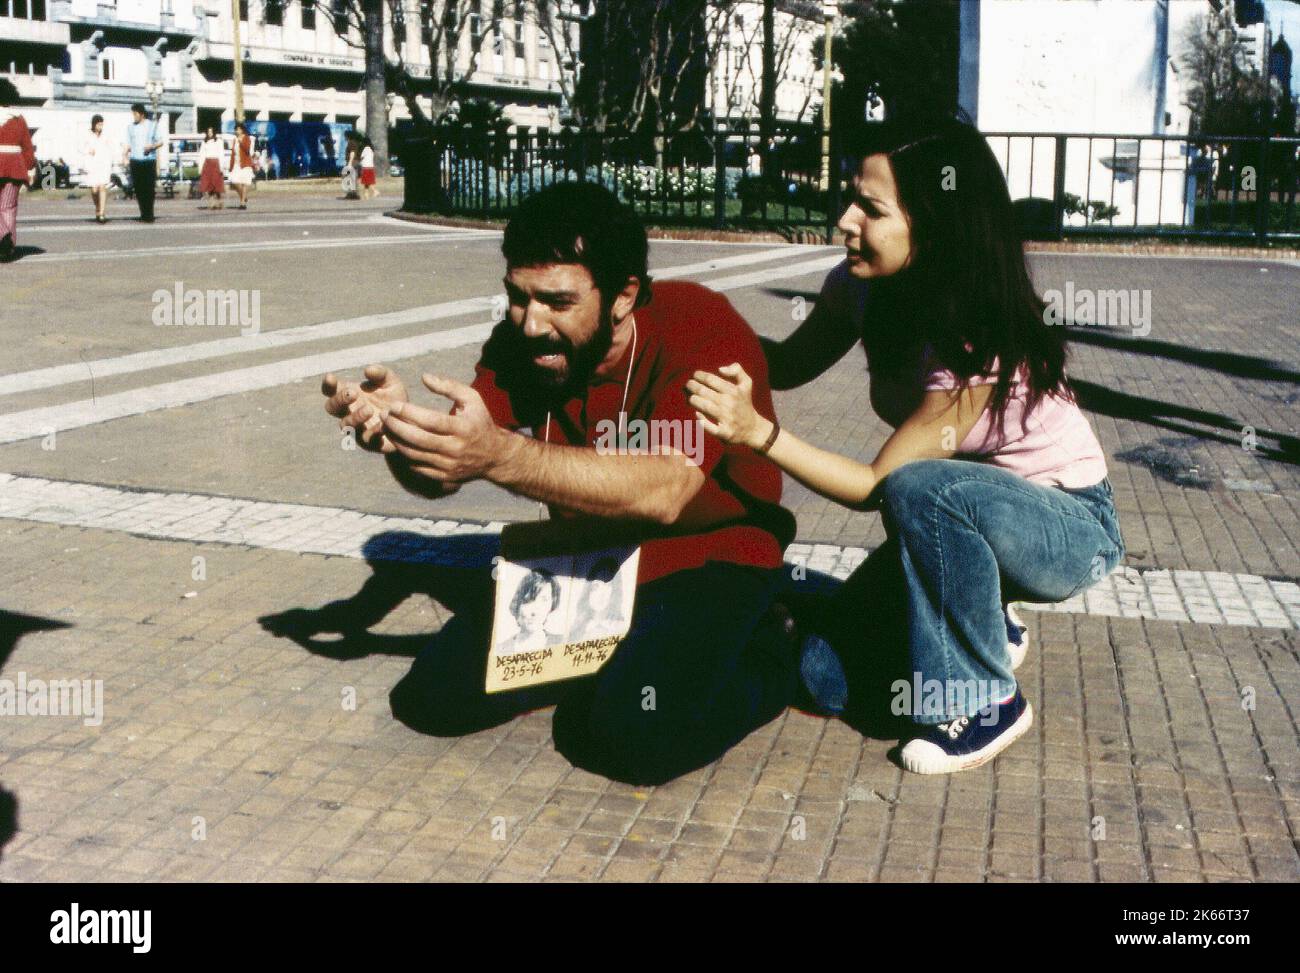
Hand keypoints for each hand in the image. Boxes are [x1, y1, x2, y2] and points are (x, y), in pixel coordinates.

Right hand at [322, 364, 408, 451]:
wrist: (410, 420)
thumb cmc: (394, 397)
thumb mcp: (391, 382)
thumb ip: (380, 373)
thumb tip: (368, 370)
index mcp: (349, 395)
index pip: (331, 390)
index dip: (327, 385)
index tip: (330, 377)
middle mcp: (349, 412)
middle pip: (332, 407)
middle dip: (339, 400)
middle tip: (353, 393)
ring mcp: (357, 427)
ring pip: (345, 425)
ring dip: (355, 417)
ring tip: (369, 410)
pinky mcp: (370, 442)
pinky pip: (366, 439)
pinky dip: (372, 432)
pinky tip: (381, 425)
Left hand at [381, 374, 505, 482]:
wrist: (495, 456)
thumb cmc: (480, 422)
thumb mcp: (472, 399)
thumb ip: (449, 386)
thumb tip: (424, 377)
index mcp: (463, 428)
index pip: (431, 420)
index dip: (409, 413)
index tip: (393, 405)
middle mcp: (456, 448)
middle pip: (418, 439)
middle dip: (396, 427)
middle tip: (383, 416)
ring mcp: (450, 465)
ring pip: (414, 455)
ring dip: (396, 441)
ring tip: (387, 428)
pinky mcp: (445, 476)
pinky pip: (418, 467)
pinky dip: (405, 455)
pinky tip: (399, 443)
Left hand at [686, 363, 771, 449]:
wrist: (753, 429)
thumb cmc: (745, 403)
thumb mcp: (746, 383)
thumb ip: (737, 370)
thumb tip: (720, 369)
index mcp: (734, 391)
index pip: (711, 379)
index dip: (700, 375)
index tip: (695, 375)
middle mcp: (730, 404)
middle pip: (704, 392)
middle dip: (693, 386)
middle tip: (688, 384)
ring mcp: (727, 419)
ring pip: (705, 407)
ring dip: (693, 400)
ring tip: (690, 397)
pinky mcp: (724, 432)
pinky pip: (710, 427)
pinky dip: (702, 420)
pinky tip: (697, 414)